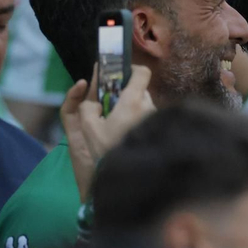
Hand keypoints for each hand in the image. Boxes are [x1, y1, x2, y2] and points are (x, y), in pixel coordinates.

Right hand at [62, 65, 154, 201]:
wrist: (127, 177)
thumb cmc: (106, 150)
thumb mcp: (88, 128)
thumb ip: (87, 107)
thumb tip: (92, 98)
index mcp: (133, 102)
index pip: (142, 72)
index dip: (132, 70)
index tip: (121, 76)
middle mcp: (149, 107)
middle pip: (142, 90)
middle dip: (128, 94)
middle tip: (114, 105)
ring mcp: (156, 119)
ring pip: (145, 106)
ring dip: (133, 110)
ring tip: (119, 124)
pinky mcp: (160, 131)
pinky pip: (148, 119)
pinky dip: (139, 121)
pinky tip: (128, 135)